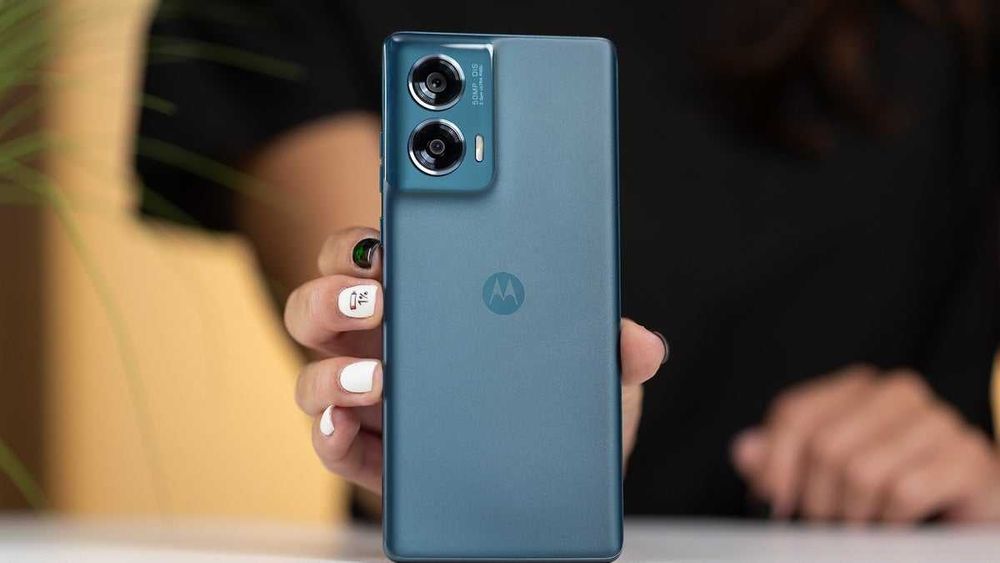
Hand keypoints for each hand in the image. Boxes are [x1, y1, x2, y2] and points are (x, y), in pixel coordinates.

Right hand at [285, 227, 667, 493]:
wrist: (547, 490)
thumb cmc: (553, 411)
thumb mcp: (594, 376)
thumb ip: (615, 351)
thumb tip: (642, 343)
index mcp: (431, 305)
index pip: (378, 255)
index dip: (367, 240)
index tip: (386, 240)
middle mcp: (387, 344)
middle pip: (326, 301)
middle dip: (334, 290)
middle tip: (375, 298)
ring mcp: (372, 401)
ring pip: (314, 369)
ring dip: (329, 367)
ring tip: (375, 376)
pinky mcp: (372, 457)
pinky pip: (330, 442)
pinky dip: (327, 434)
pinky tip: (345, 427)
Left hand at [732, 365, 999, 522]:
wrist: (967, 511)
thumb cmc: (889, 489)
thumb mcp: (823, 475)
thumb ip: (780, 460)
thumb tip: (744, 450)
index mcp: (858, 386)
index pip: (794, 413)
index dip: (775, 464)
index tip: (774, 503)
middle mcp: (898, 393)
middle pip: (825, 446)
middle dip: (816, 499)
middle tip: (824, 524)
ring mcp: (937, 421)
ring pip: (862, 472)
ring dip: (852, 515)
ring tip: (859, 526)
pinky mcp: (967, 458)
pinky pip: (903, 494)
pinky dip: (888, 522)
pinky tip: (893, 525)